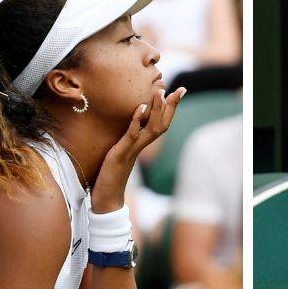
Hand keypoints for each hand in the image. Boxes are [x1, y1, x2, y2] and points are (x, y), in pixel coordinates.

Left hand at [92, 87, 184, 212]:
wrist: (106, 199)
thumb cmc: (111, 177)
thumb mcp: (119, 154)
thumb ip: (125, 141)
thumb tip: (128, 127)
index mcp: (141, 145)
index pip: (160, 124)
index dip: (170, 108)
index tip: (180, 91)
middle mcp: (140, 147)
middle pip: (162, 125)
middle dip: (171, 106)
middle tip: (181, 89)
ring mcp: (131, 151)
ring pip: (151, 129)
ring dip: (156, 111)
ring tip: (160, 93)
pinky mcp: (119, 155)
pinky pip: (131, 136)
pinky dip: (136, 121)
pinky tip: (140, 108)